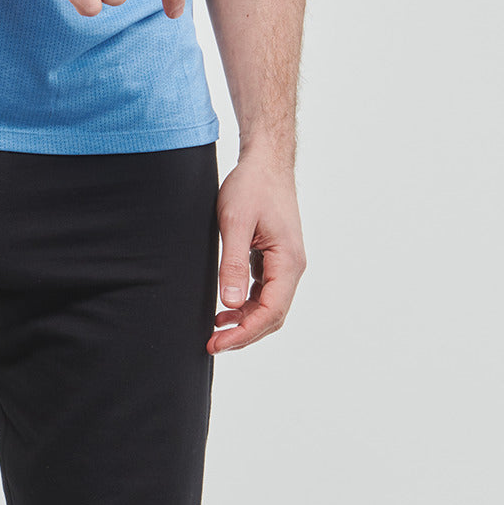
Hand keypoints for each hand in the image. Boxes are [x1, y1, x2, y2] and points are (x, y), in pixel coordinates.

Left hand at [208, 151, 305, 353]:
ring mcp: (284, 262)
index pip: (270, 312)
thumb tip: (228, 303)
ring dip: (244, 320)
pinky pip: (264, 289)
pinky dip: (246, 303)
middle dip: (244, 333)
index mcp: (288, 261)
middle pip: (272, 315)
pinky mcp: (274, 255)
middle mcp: (291, 266)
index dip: (244, 333)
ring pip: (268, 304)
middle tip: (212, 344)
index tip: (217, 343)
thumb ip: (233, 263)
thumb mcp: (235, 222)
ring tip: (215, 329)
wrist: (265, 160)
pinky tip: (225, 305)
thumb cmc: (252, 185)